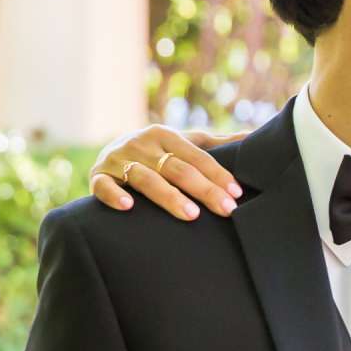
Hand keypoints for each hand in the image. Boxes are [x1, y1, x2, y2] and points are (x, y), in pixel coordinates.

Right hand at [89, 124, 247, 219]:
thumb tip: (252, 136)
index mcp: (165, 135)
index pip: (196, 156)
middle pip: (177, 169)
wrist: (109, 153)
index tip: (236, 193)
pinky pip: (104, 186)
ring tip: (191, 215)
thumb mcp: (183, 144)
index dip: (217, 174)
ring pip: (146, 179)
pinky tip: (129, 207)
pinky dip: (115, 195)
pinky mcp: (98, 176)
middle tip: (226, 209)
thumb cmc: (157, 153)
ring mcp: (119, 160)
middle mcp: (142, 144)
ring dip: (169, 196)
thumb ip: (215, 144)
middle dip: (204, 190)